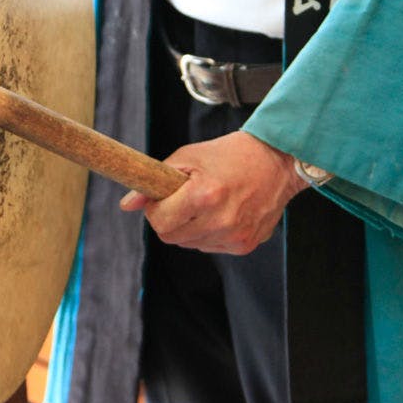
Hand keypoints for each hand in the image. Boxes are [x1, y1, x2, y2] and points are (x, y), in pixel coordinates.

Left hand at [119, 131, 306, 253]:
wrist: (275, 161)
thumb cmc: (227, 155)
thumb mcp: (187, 157)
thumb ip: (154, 180)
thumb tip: (127, 205)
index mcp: (204, 196)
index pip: (160, 222)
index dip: (154, 210)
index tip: (160, 198)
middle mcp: (221, 221)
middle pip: (171, 237)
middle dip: (168, 220)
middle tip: (180, 201)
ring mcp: (235, 236)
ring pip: (189, 244)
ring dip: (188, 228)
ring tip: (203, 204)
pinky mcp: (245, 245)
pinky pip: (210, 247)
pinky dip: (207, 234)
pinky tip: (219, 213)